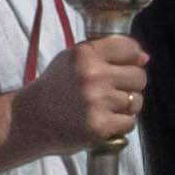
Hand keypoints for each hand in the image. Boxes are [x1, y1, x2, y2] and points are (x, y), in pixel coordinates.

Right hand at [0, 37, 161, 163]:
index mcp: (85, 54)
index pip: (129, 48)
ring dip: (125, 106)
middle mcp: (92, 75)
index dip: (133, 58)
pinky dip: (120, 124)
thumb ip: (107, 53)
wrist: (30, 120)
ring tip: (104, 108)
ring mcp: (97, 101)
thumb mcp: (72, 60)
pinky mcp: (100, 126)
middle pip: (139, 76)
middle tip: (111, 92)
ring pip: (136, 101)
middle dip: (131, 85)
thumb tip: (144, 58)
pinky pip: (130, 122)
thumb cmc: (55, 88)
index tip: (126, 66)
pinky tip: (104, 121)